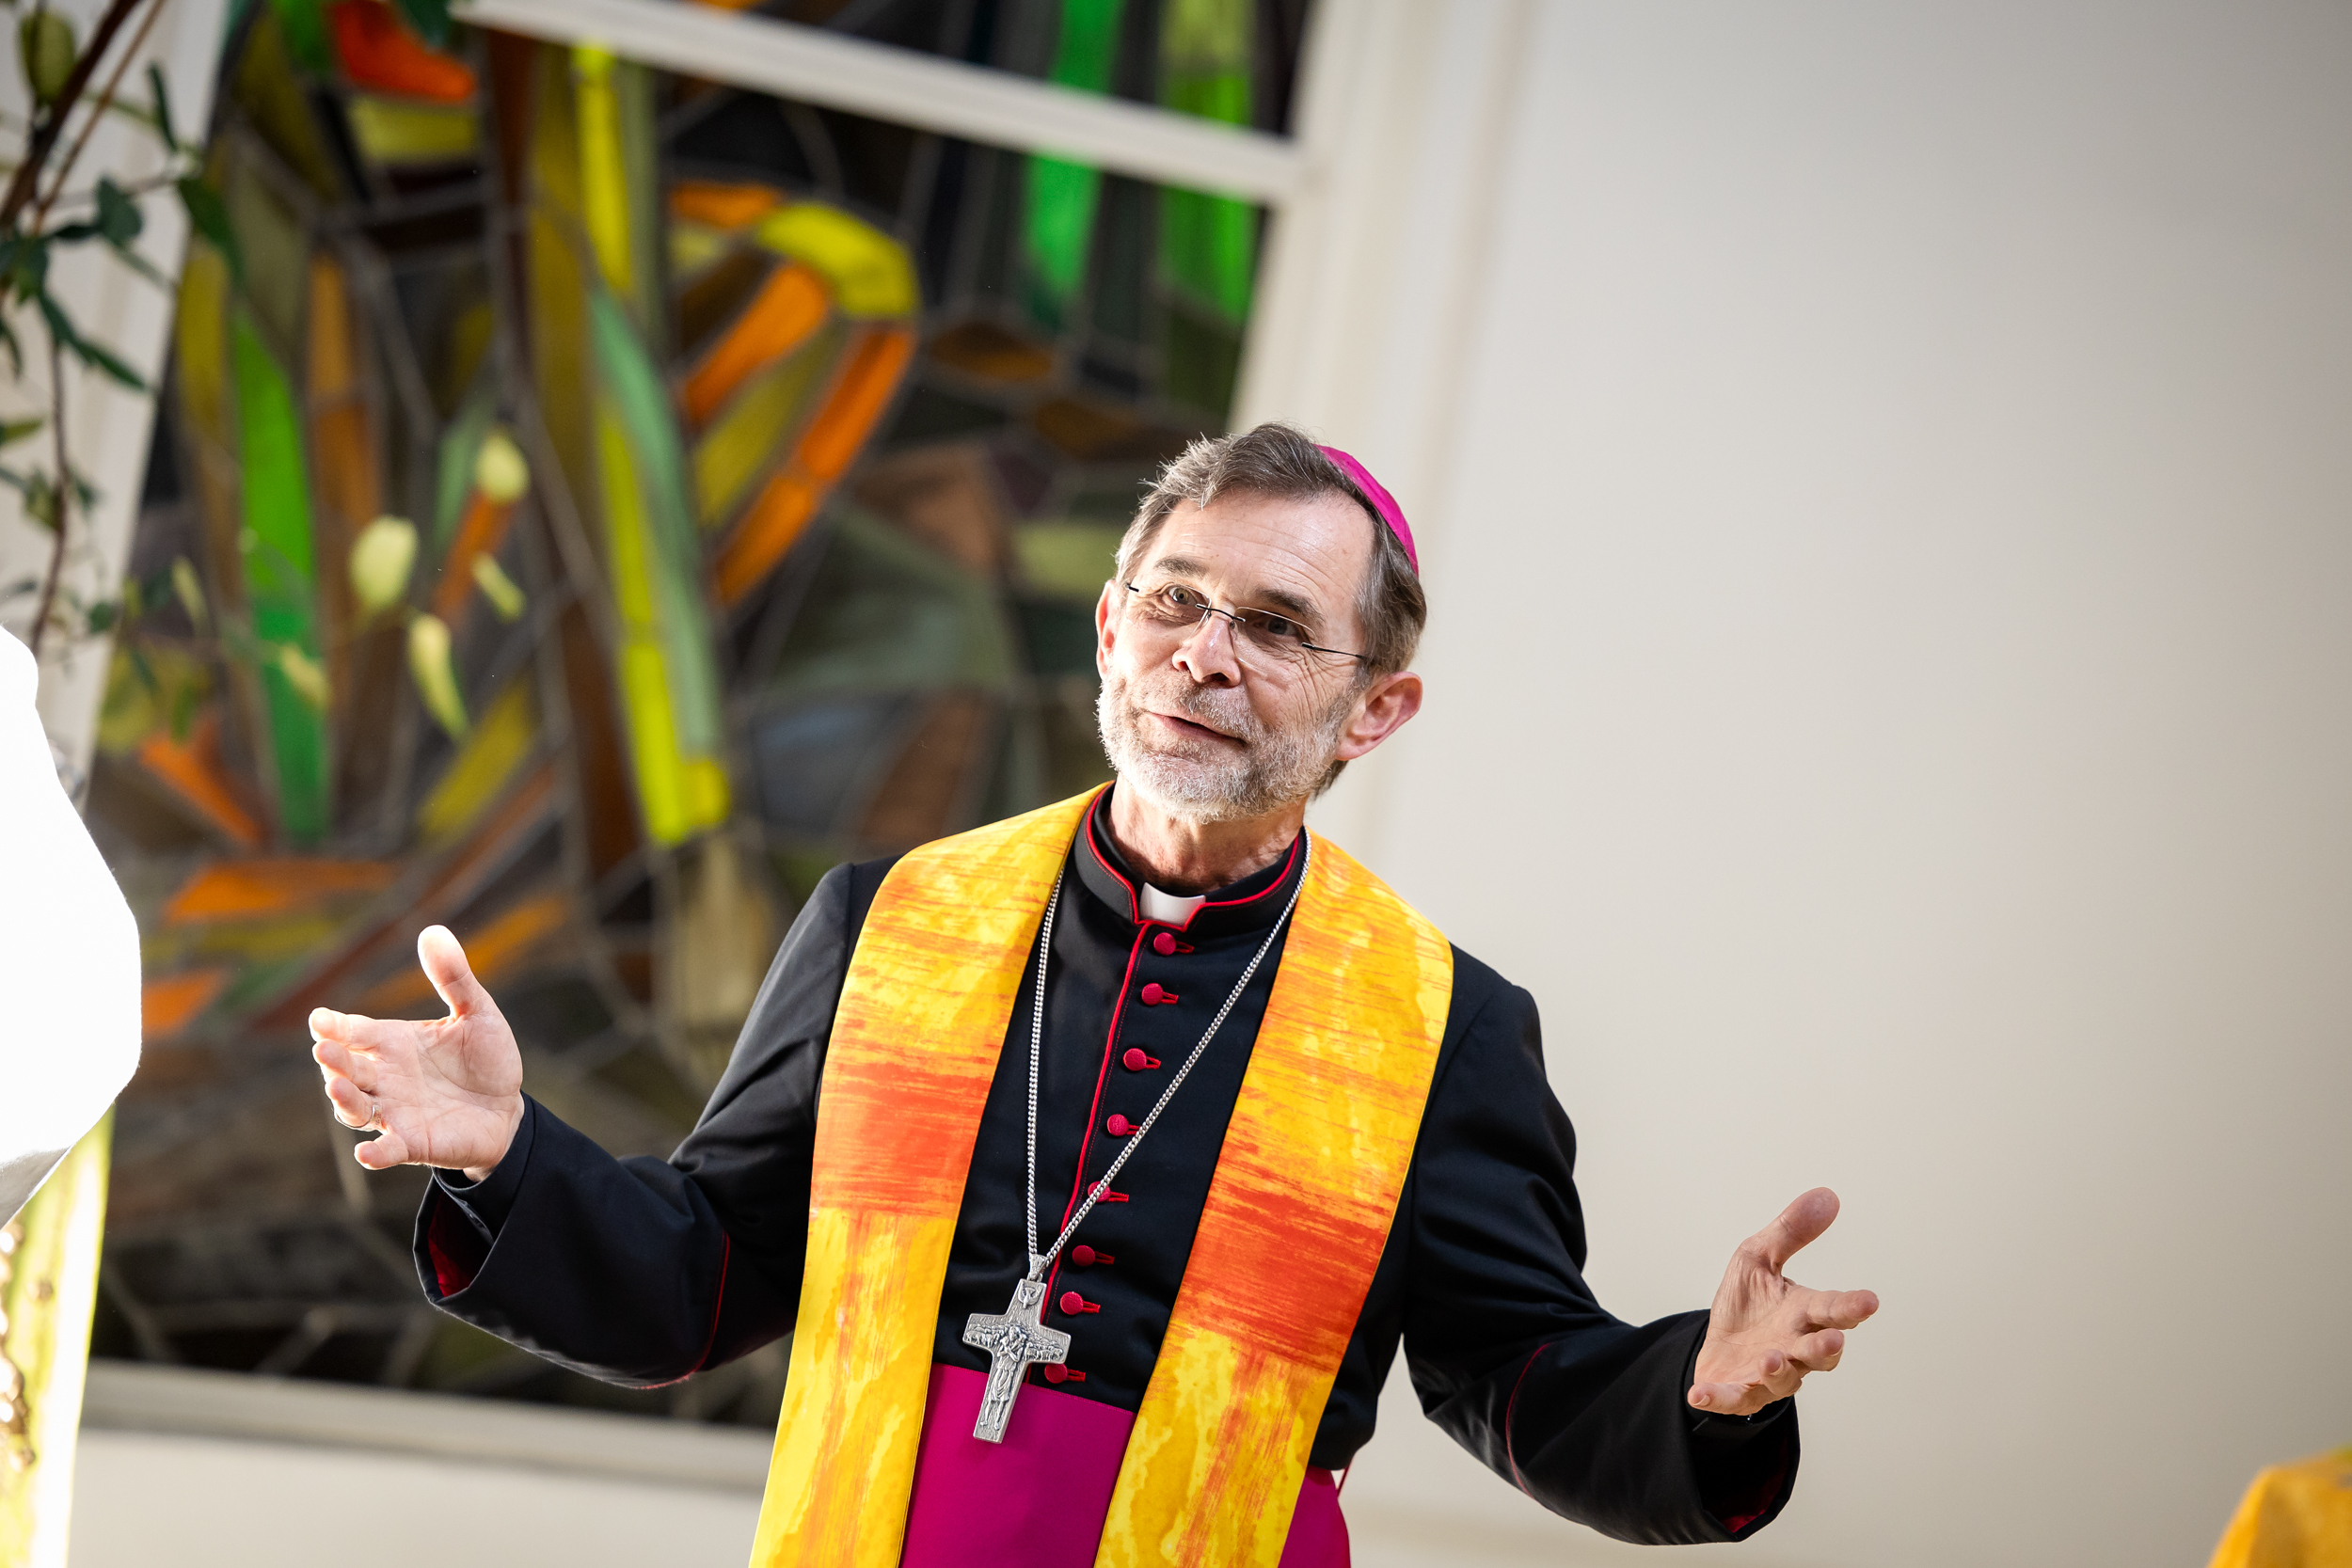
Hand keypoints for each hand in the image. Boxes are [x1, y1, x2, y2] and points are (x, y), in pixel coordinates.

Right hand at [310, 925, 524, 1178]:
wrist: (508, 1109)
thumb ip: (454, 978)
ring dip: (344, 1100)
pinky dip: (375, 1153)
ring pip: (356, 1108)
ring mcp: (394, 1111)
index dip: (335, 1026)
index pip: (355, 1031)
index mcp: (393, 1042)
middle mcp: (384, 1077)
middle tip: (323, 1049)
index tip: (319, 1020)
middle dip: (334, 1060)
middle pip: (348, 1069)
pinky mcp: (412, 1143)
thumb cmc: (485, 1059)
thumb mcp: (477, 1013)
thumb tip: (434, 930)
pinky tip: (367, 1154)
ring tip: (337, 1088)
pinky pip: (387, 1150)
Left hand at [1689, 1187, 1878, 1415]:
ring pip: (1784, 1379)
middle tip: (1833, 1338)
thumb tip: (1827, 1196)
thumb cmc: (1747, 1304)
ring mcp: (1769, 1374)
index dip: (1851, 1306)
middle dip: (1825, 1347)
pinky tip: (1701, 1394)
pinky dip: (1719, 1399)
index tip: (1869, 1301)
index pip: (1833, 1309)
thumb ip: (1790, 1231)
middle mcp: (1793, 1348)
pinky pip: (1732, 1400)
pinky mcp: (1739, 1392)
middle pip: (1818, 1352)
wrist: (1717, 1343)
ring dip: (1779, 1371)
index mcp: (1802, 1314)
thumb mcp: (1758, 1257)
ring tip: (1771, 1359)